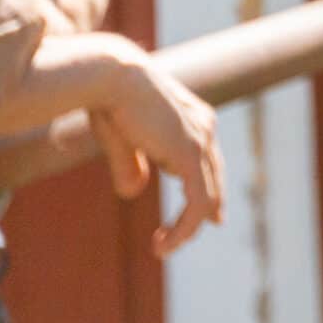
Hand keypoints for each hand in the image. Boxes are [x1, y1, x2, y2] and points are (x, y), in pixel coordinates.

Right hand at [88, 56, 225, 256]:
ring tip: (163, 248)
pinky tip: (164, 243)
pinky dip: (184, 228)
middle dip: (208, 208)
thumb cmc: (108, 98)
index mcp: (192, 117)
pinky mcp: (189, 154)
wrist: (111, 75)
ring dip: (185, 228)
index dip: (211, 187)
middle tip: (204, 229)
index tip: (214, 214)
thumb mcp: (122, 139)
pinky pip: (197, 202)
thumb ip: (132, 166)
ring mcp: (200, 140)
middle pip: (213, 177)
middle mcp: (204, 127)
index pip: (209, 159)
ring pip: (205, 197)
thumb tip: (134, 192)